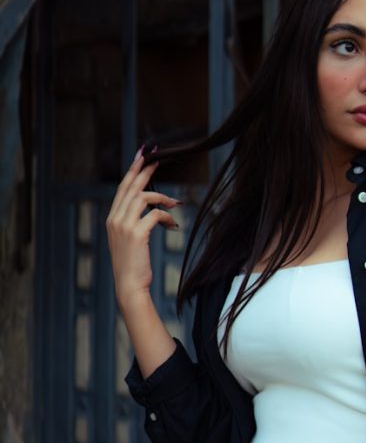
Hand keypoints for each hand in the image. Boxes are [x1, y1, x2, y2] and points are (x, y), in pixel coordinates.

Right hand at [106, 149, 180, 307]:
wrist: (129, 285)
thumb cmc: (133, 265)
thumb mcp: (130, 240)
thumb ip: (134, 223)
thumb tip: (152, 208)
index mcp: (112, 219)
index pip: (122, 189)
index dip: (132, 171)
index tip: (142, 156)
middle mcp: (115, 219)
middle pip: (131, 186)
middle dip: (144, 170)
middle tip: (158, 157)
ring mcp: (124, 226)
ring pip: (142, 197)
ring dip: (161, 196)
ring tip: (175, 202)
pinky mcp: (136, 233)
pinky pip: (154, 214)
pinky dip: (166, 216)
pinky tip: (173, 225)